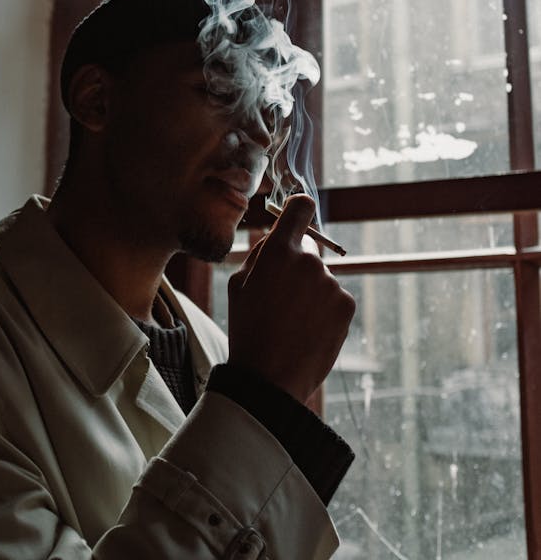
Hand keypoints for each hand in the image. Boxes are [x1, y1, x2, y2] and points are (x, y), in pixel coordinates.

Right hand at [227, 195, 354, 407]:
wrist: (270, 378)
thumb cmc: (248, 329)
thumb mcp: (239, 285)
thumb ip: (262, 254)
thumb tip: (278, 238)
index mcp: (278, 250)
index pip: (300, 207)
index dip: (299, 210)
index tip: (298, 216)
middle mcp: (309, 260)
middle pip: (309, 251)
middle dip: (298, 267)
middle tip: (282, 299)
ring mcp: (331, 283)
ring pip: (322, 278)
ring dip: (312, 292)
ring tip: (293, 322)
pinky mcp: (346, 304)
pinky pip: (336, 298)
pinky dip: (326, 310)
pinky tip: (308, 330)